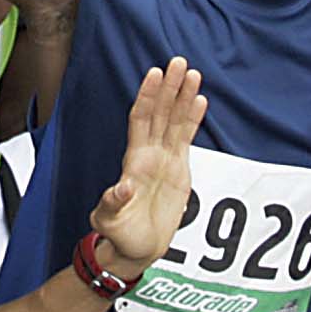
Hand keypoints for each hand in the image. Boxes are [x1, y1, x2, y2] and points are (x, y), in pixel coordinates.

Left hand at [87, 59, 207, 280]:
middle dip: (169, 88)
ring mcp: (165, 160)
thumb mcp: (109, 220)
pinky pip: (188, 139)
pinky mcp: (180, 170)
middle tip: (179, 62)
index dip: (148, 97)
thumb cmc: (119, 235)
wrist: (138, 249)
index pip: (141, 119)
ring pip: (176, 121)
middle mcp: (149, 154)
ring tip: (194, 74)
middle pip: (161, 113)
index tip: (155, 74)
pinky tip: (201, 100)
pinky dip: (194, 119)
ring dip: (184, 97)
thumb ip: (113, 203)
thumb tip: (123, 186)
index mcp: (133, 160)